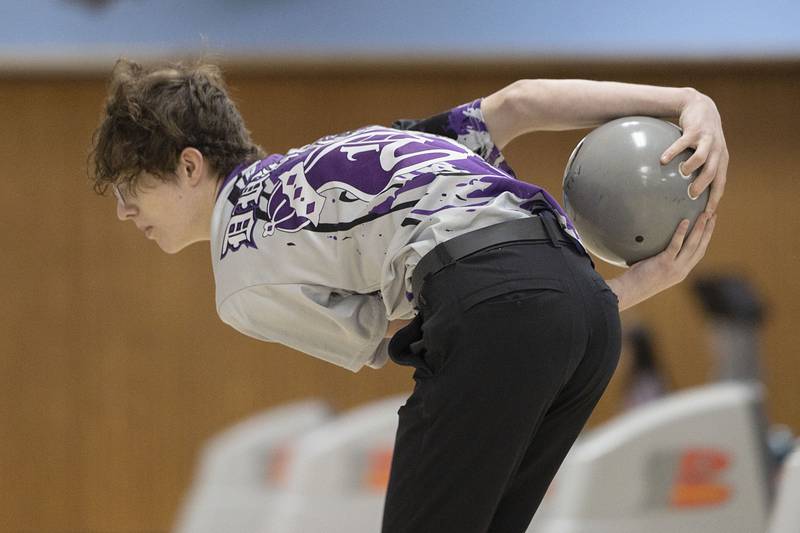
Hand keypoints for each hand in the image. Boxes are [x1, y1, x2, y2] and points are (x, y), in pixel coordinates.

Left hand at [608, 212, 716, 309]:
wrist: (629, 291)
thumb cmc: (637, 280)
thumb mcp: (655, 270)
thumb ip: (662, 259)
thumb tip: (657, 240)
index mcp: (681, 272)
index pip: (699, 253)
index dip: (706, 238)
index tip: (710, 225)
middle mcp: (681, 270)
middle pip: (700, 247)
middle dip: (708, 230)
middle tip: (713, 215)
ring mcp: (674, 268)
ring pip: (692, 245)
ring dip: (700, 228)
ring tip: (704, 214)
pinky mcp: (664, 264)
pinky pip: (675, 246)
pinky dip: (681, 233)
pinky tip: (684, 221)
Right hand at [660, 90, 728, 215]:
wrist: (699, 106)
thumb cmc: (699, 134)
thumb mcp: (704, 151)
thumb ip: (698, 169)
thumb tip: (682, 193)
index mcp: (721, 159)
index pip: (720, 183)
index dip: (715, 199)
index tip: (706, 214)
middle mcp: (717, 151)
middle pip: (713, 173)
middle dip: (703, 186)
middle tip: (691, 197)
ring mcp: (707, 140)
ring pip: (703, 158)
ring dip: (692, 168)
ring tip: (682, 175)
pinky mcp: (694, 131)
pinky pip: (683, 144)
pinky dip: (673, 152)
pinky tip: (662, 160)